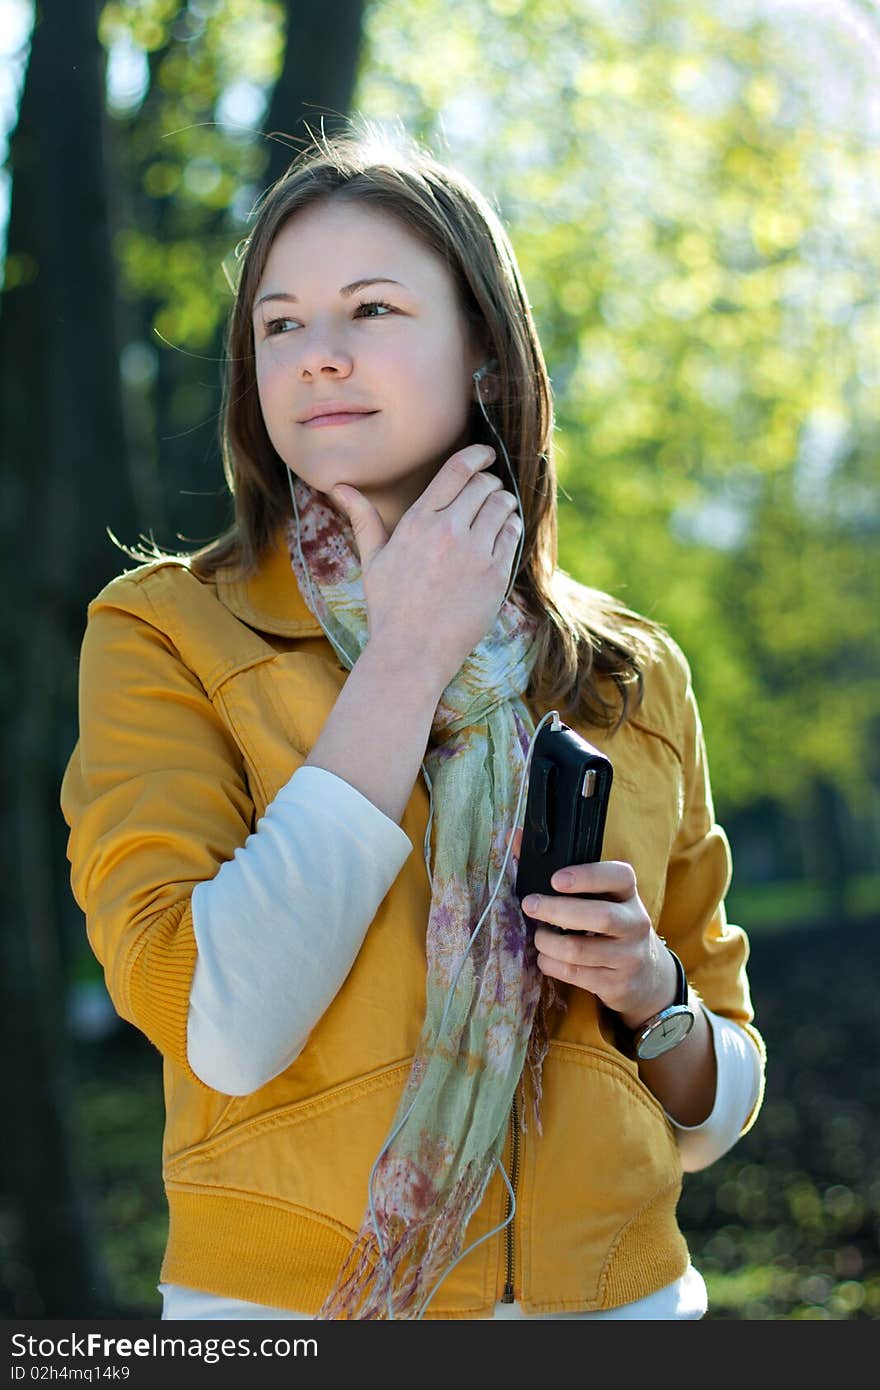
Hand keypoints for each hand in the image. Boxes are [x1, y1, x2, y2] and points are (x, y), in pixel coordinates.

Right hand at [330, 444, 521, 687]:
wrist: (412, 652)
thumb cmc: (389, 607)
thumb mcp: (372, 559)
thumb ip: (363, 518)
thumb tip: (337, 487)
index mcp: (417, 521)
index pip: (456, 470)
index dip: (476, 455)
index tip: (486, 454)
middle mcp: (448, 531)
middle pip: (484, 484)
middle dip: (489, 483)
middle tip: (489, 492)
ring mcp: (475, 552)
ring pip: (503, 505)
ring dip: (504, 502)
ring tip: (499, 511)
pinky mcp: (495, 574)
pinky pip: (513, 534)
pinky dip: (511, 527)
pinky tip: (502, 535)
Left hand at [507, 827, 675, 1026]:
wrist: (645, 974)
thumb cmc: (608, 925)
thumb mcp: (596, 897)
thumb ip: (555, 867)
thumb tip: (512, 836)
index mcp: (628, 893)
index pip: (619, 876)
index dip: (588, 876)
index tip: (556, 879)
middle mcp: (635, 922)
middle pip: (599, 916)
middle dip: (557, 911)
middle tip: (529, 905)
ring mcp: (628, 955)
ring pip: (579, 950)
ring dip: (548, 943)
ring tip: (538, 936)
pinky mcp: (617, 983)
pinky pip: (575, 974)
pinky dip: (551, 964)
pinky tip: (546, 957)